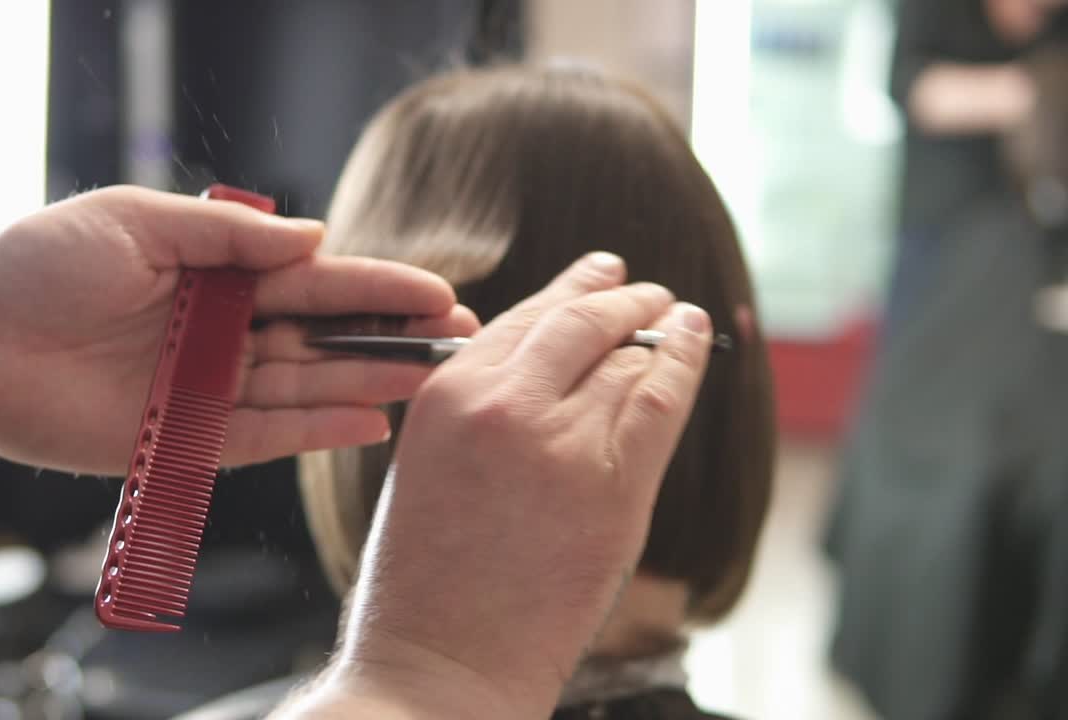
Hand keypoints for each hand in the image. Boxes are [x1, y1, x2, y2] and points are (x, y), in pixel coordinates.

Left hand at [0, 186, 478, 473]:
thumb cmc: (40, 265)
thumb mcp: (137, 221)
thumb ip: (230, 234)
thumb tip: (315, 238)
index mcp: (216, 275)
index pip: (315, 282)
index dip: (378, 287)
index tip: (439, 293)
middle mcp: (222, 332)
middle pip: (324, 339)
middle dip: (391, 340)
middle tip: (460, 343)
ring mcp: (208, 387)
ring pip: (305, 389)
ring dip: (369, 387)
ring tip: (433, 384)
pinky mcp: (185, 438)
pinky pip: (264, 436)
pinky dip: (316, 431)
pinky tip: (369, 423)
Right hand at [316, 253, 712, 717]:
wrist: (443, 662)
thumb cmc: (425, 576)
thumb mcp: (427, 464)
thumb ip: (479, 407)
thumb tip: (548, 365)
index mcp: (447, 395)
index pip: (523, 318)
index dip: (569, 287)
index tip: (596, 271)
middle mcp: (505, 404)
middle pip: (579, 322)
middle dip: (618, 295)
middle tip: (643, 284)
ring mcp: (564, 442)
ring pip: (626, 356)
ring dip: (656, 327)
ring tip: (675, 313)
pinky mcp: (616, 488)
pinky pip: (662, 400)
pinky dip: (684, 360)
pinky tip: (694, 336)